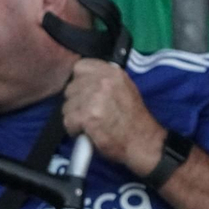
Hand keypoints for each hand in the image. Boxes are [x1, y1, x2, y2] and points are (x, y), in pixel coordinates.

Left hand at [62, 58, 165, 174]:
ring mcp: (94, 98)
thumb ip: (102, 80)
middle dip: (76, 102)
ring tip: (89, 123)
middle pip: (71, 88)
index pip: (80, 67)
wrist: (142, 141)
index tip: (84, 93)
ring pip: (67, 105)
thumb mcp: (122, 88)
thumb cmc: (131, 118)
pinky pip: (68, 120)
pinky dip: (74, 129)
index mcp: (112, 72)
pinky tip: (87, 131)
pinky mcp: (88, 116)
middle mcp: (102, 81)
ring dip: (74, 116)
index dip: (79, 82)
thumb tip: (81, 81)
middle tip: (88, 113)